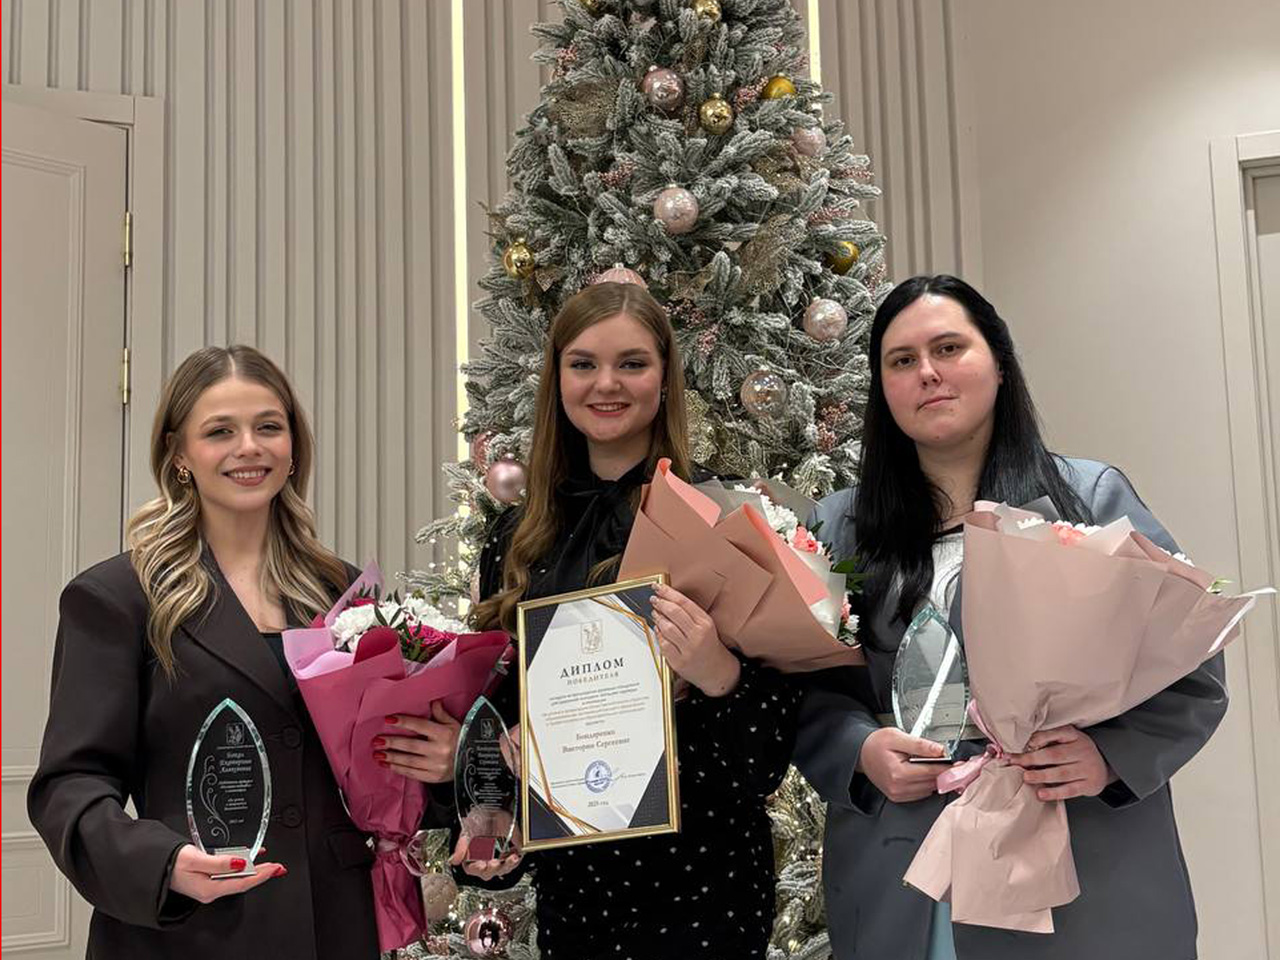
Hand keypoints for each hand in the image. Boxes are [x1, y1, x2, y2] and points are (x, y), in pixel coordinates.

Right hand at [168, 845, 283, 903]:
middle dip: (262, 874)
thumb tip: (240, 864)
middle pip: (242, 882)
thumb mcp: (196, 859)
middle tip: (279, 867)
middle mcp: (211, 890)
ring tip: (270, 864)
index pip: (242, 883)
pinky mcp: (207, 880)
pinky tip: (250, 859)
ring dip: (254, 870)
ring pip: (237, 878)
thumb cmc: (171, 863)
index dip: (261, 875)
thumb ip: (219, 862)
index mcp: (210, 888)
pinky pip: (229, 874)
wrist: (155, 866)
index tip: (275, 868)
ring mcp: (209, 886)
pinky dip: (242, 866)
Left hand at [376, 701, 460, 782]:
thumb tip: (432, 701)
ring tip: (377, 754)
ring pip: (409, 761)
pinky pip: (413, 773)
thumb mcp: (454, 724)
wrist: (473, 763)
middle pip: (411, 746)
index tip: (388, 719)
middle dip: (392, 743)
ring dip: (392, 757)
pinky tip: (388, 765)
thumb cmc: (462, 740)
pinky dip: (399, 769)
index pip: (420, 726)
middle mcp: (440, 750)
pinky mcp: (433, 777)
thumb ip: (441, 714)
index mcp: (445, 734)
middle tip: (377, 741)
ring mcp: (436, 766)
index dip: (403, 722)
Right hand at [449, 822, 521, 880]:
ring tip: (506, 859)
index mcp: (472, 855)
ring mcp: (498, 857)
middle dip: (489, 869)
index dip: (475, 868)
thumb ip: (462, 844)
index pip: (471, 868)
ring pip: (500, 870)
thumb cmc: (481, 817)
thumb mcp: (469, 827)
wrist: (496, 808)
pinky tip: (514, 856)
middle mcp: (486, 858)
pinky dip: (513, 861)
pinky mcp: (511, 854)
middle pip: (486, 873)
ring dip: (503, 866)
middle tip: (492, 862)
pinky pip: (513, 863)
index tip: (479, 864)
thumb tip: (454, 859)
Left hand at [650, 583, 739, 696]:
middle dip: (661, 603)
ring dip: (658, 618)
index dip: (668, 592)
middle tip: (654, 598)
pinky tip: (658, 629)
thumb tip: (667, 600)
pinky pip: (664, 644)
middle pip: (674, 613)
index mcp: (705, 623)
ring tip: (655, 612)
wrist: (717, 670)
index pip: (684, 602)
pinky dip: (658, 634)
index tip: (658, 587)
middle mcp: (698, 635)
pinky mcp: (679, 661)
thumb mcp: (706, 625)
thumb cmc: (709, 645)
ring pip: (667, 628)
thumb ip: (689, 613)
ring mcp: (688, 649)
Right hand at [856, 728, 947, 802]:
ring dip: (937, 779)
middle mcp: (898, 787)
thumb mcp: (897, 736)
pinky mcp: (898, 797)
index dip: (949, 767)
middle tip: (955, 763)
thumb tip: (940, 750)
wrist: (861, 754)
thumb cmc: (877, 743)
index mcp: (898, 773)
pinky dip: (928, 784)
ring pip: (929, 789)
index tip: (962, 763)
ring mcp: (898, 794)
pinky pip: (921, 794)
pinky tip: (926, 774)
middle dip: (945, 772)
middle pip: (933, 782)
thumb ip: (919, 744)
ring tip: (939, 766)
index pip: (932, 772)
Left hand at [1008, 725, 1115, 800]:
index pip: (1057, 733)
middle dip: (1033, 759)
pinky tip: (1042, 794)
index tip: (1024, 744)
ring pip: (1062, 773)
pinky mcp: (1089, 785)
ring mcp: (1087, 769)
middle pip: (1055, 755)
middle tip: (1016, 762)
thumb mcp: (1067, 739)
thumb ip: (1049, 741)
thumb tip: (1024, 748)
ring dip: (1042, 776)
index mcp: (1074, 736)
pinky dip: (1054, 793)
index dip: (1039, 738)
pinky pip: (1070, 790)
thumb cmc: (1077, 751)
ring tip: (1027, 777)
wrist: (1106, 764)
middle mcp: (1082, 751)